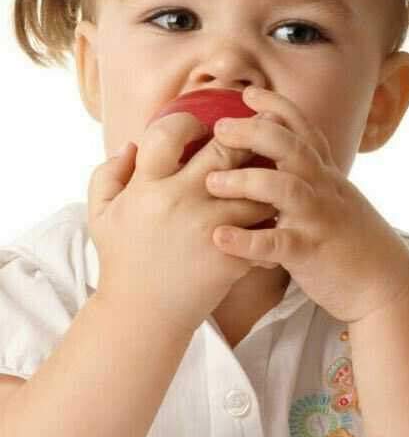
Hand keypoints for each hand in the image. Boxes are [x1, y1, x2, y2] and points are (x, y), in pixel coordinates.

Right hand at [89, 111, 279, 332]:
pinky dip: (274, 214)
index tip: (202, 129)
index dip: (190, 123)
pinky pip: (265, 223)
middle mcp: (180, 200)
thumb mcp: (102, 215)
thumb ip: (110, 174)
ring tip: (276, 169)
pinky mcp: (234, 253)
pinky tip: (277, 209)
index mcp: (147, 186)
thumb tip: (132, 143)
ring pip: (256, 185)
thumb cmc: (124, 259)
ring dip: (267, 175)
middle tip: (257, 133)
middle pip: (226, 151)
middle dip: (245, 138)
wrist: (145, 313)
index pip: (171, 132)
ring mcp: (210, 227)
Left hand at [204, 86, 408, 322]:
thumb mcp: (336, 199)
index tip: (248, 94)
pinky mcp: (310, 252)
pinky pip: (277, 244)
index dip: (277, 107)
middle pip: (290, 147)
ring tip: (211, 182)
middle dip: (253, 132)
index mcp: (326, 176)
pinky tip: (219, 238)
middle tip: (219, 129)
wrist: (385, 284)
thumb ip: (310, 178)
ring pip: (283, 188)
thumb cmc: (353, 243)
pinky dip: (247, 241)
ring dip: (245, 181)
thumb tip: (280, 159)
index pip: (304, 130)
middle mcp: (323, 189)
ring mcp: (318, 219)